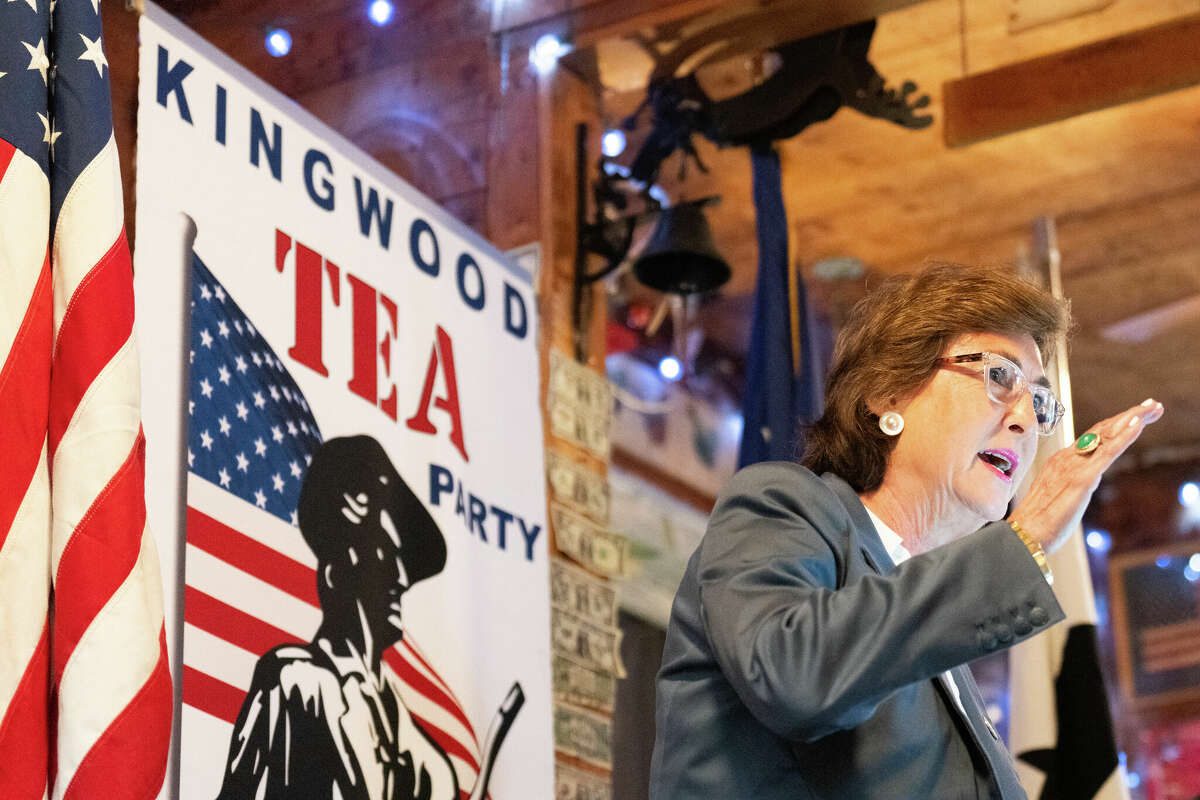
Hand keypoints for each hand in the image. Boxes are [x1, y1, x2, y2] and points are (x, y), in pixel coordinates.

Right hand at [1009, 398, 1163, 553]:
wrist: (1023, 534)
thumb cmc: (1038, 521)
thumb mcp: (1057, 496)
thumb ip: (1071, 483)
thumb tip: (1086, 480)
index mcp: (1061, 461)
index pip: (1093, 436)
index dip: (1115, 424)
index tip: (1135, 416)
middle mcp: (1067, 458)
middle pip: (1103, 430)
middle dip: (1130, 415)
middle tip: (1153, 405)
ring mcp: (1074, 466)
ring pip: (1107, 435)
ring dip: (1133, 418)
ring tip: (1153, 408)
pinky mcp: (1083, 478)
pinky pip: (1107, 452)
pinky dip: (1124, 435)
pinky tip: (1138, 424)